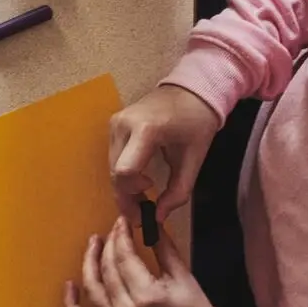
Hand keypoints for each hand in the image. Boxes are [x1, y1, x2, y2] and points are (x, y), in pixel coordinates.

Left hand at [64, 218, 220, 306]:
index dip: (121, 235)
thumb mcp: (183, 277)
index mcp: (148, 297)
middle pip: (108, 270)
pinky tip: (70, 284)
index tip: (122, 221)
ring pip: (92, 288)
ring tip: (95, 245)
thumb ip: (163, 247)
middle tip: (114, 230)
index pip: (125, 257)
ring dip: (89, 263)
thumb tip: (149, 222)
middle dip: (109, 245)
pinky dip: (71, 303)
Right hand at [108, 85, 222, 222]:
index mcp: (146, 129)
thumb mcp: (194, 159)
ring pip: (111, 167)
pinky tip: (139, 181)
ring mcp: (115, 123)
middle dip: (126, 197)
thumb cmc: (196, 121)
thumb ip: (178, 191)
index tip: (148, 202)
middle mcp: (124, 125)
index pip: (125, 171)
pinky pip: (113, 157)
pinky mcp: (114, 124)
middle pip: (115, 172)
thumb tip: (159, 216)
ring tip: (143, 197)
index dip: (132, 193)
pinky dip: (123, 174)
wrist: (191, 90)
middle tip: (142, 214)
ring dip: (124, 187)